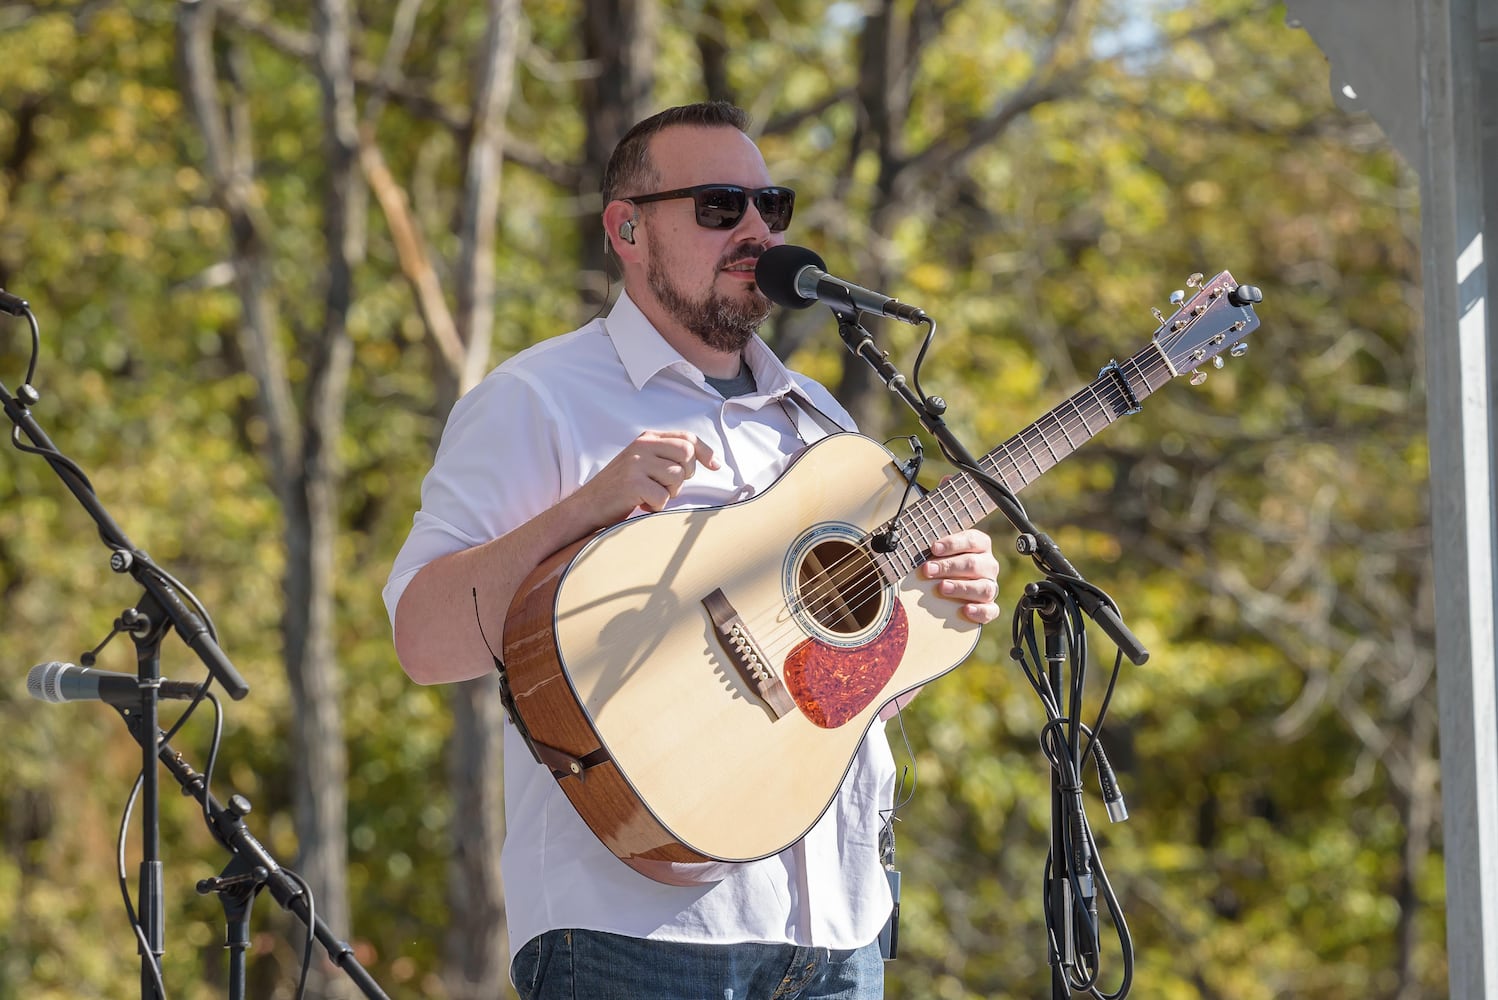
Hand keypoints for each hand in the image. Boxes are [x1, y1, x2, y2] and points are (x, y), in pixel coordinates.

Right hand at [571, 430, 719, 529]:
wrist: (587, 506)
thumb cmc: (619, 488)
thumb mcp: (642, 462)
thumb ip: (667, 456)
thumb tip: (706, 460)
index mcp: (646, 438)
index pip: (686, 438)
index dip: (705, 452)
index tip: (714, 465)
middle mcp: (641, 446)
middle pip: (686, 455)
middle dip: (685, 475)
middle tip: (668, 486)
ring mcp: (636, 463)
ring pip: (677, 477)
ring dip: (668, 493)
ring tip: (649, 495)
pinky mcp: (632, 483)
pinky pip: (663, 497)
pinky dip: (656, 506)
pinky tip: (641, 504)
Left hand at [921, 528, 1001, 624]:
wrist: (949, 586)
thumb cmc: (942, 562)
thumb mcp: (939, 552)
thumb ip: (933, 549)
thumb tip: (913, 549)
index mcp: (980, 546)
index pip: (972, 540)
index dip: (953, 544)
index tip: (933, 548)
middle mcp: (988, 565)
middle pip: (974, 564)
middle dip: (949, 566)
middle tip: (928, 570)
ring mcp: (990, 586)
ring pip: (984, 587)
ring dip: (962, 588)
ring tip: (942, 588)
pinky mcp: (989, 606)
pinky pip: (991, 610)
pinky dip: (980, 611)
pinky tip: (966, 610)